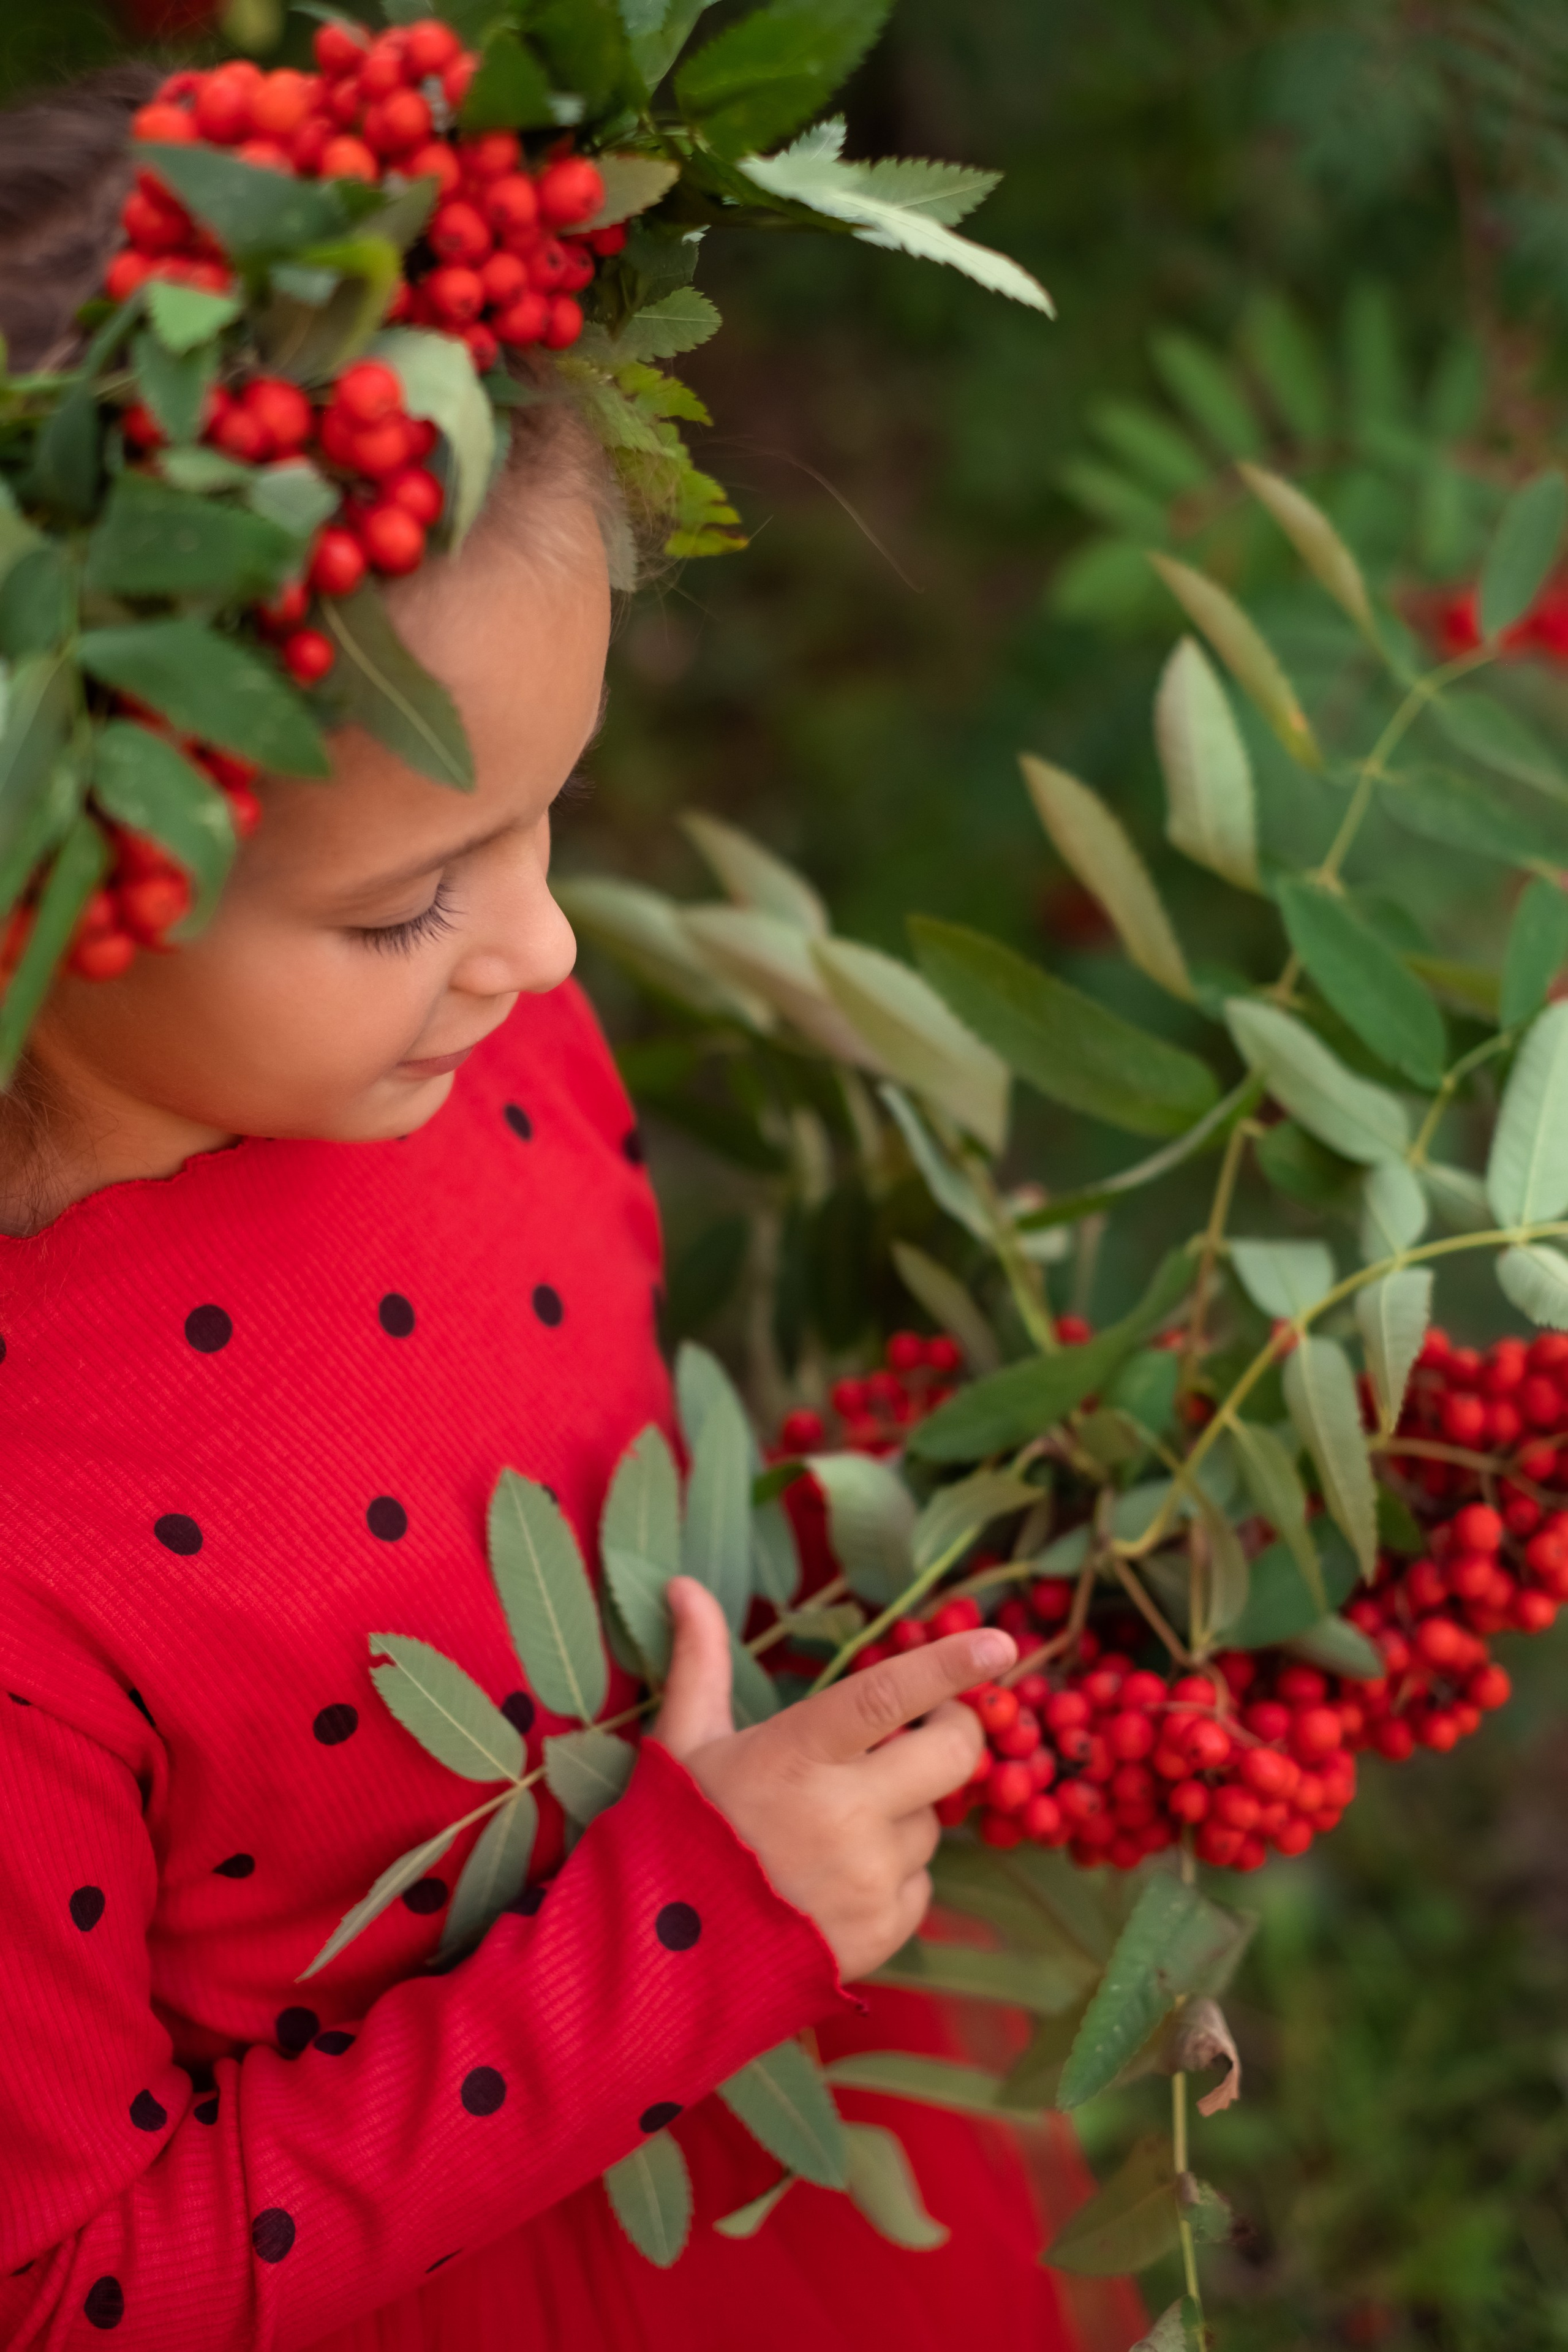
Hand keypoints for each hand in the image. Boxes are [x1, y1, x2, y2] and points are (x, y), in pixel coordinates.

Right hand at [652, 1577, 1015, 1981]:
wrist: (661, 1964)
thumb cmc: (675, 1835)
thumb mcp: (684, 1742)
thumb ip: (702, 1660)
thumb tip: (685, 1585)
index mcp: (797, 1756)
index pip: (887, 1697)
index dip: (947, 1667)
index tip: (999, 1644)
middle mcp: (843, 1816)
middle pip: (950, 1757)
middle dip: (958, 1730)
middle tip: (936, 1726)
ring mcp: (868, 1880)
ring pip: (931, 1824)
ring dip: (903, 1815)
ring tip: (834, 1832)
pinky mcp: (883, 1934)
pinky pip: (920, 1886)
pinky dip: (893, 1877)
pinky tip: (837, 1882)